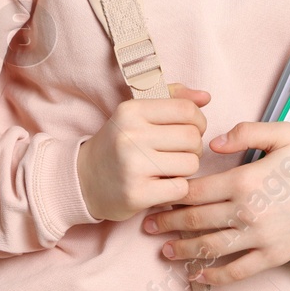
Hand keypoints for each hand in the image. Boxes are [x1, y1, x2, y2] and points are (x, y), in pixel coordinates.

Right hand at [76, 83, 210, 222]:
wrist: (83, 180)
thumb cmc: (119, 143)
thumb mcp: (137, 114)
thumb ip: (172, 99)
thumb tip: (206, 97)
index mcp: (132, 110)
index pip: (186, 110)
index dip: (198, 121)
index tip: (191, 130)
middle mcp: (131, 135)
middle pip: (192, 138)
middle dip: (194, 147)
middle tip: (180, 153)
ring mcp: (133, 166)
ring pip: (191, 164)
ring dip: (186, 169)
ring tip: (169, 169)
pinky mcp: (137, 194)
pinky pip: (181, 189)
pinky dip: (177, 188)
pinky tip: (162, 186)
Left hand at [142, 121, 289, 286]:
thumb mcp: (285, 132)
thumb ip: (246, 132)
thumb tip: (214, 143)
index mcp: (247, 179)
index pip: (197, 191)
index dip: (172, 195)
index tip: (157, 195)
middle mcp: (249, 212)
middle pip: (197, 221)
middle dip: (169, 224)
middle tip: (148, 226)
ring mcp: (262, 238)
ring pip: (212, 248)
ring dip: (184, 251)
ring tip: (164, 251)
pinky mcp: (275, 255)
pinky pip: (238, 270)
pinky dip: (215, 275)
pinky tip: (197, 276)